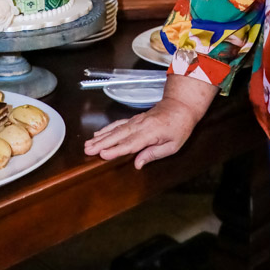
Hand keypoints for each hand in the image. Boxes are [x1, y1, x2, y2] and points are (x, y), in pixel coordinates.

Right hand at [83, 74, 217, 168]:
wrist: (182, 105)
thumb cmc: (180, 126)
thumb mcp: (173, 145)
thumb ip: (154, 154)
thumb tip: (137, 164)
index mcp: (152, 132)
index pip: (131, 143)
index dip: (116, 149)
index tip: (103, 154)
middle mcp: (141, 124)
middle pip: (119, 135)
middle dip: (102, 143)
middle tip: (87, 150)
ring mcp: (137, 120)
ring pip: (116, 128)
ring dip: (101, 136)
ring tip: (88, 144)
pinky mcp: (135, 118)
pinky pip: (119, 123)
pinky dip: (107, 128)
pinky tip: (98, 133)